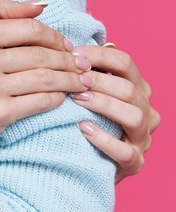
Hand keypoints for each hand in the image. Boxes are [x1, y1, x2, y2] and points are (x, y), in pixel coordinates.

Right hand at [0, 0, 85, 156]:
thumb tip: (42, 5)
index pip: (31, 28)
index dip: (56, 36)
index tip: (67, 45)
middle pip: (42, 54)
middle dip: (69, 59)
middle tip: (84, 65)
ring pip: (46, 78)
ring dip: (70, 80)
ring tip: (83, 81)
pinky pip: (40, 102)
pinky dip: (57, 99)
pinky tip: (63, 98)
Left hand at [73, 44, 159, 181]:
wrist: (88, 164)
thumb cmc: (86, 120)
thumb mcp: (89, 93)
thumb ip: (85, 72)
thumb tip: (66, 48)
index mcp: (138, 89)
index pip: (125, 62)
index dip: (99, 55)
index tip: (72, 55)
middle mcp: (146, 111)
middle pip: (130, 89)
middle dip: (100, 81)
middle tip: (73, 78)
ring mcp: (143, 138)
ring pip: (133, 116)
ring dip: (104, 105)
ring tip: (78, 100)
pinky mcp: (134, 162)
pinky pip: (125, 151)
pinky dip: (104, 139)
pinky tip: (83, 129)